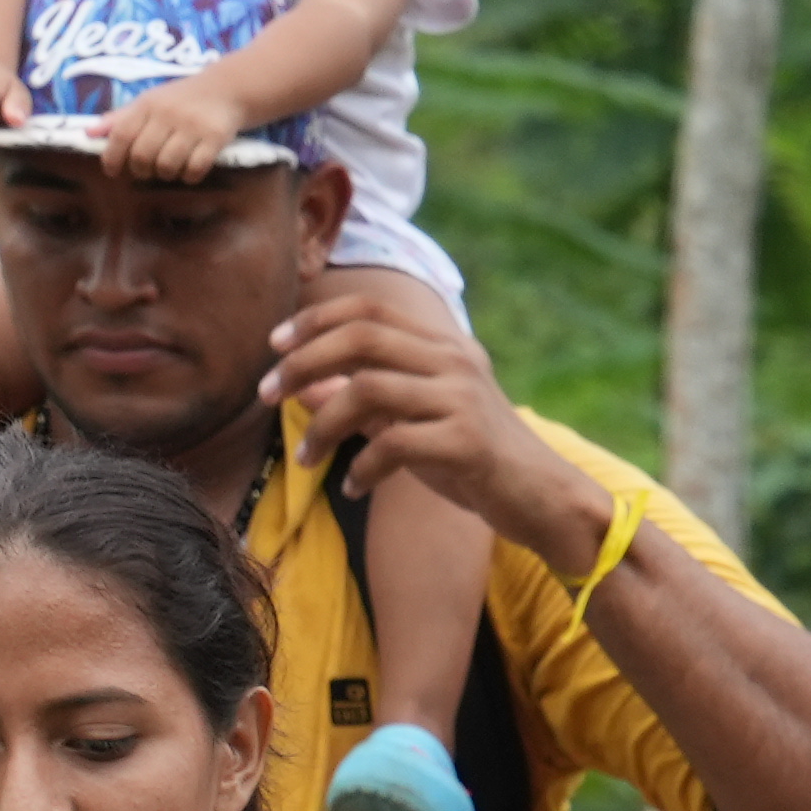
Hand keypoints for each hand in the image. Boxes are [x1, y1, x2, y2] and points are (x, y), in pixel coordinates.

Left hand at [98, 76, 259, 183]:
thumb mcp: (148, 102)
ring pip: (167, 166)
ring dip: (165, 174)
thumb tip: (88, 133)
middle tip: (146, 170)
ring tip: (169, 169)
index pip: (121, 135)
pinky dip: (189, 176)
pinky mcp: (215, 138)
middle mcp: (167, 114)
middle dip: (141, 170)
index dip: (112, 157)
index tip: (112, 170)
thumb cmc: (181, 99)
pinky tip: (190, 170)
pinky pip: (195, 169)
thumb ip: (120, 119)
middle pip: (142, 156)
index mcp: (147, 104)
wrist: (227, 89)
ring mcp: (192, 126)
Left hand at [273, 278, 599, 569]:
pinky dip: (361, 468)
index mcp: (444, 347)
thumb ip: (364, 399)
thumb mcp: (413, 422)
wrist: (544, 500)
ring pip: (367, 390)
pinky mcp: (467, 442)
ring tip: (303, 458)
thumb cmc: (476, 461)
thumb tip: (303, 385)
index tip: (273, 346)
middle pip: (360, 338)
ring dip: (320, 424)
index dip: (314, 320)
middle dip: (301, 362)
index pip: (368, 310)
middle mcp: (454, 362)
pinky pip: (393, 444)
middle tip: (265, 395)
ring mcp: (462, 399)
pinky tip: (352, 488)